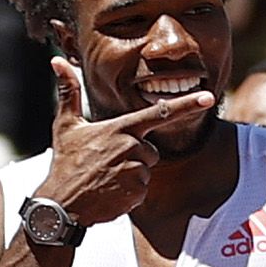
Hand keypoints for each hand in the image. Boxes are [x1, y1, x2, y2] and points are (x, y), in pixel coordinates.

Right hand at [39, 56, 211, 223]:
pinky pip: (142, 190)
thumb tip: (56, 61)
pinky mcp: (137, 193)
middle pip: (150, 150)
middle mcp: (131, 147)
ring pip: (146, 170)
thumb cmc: (65, 163)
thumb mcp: (65, 125)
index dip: (187, 103)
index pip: (160, 112)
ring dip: (130, 174)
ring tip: (106, 178)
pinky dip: (129, 193)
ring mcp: (135, 171)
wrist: (61, 205)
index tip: (208, 97)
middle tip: (106, 163)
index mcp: (120, 128)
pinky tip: (110, 192)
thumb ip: (68, 92)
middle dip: (134, 156)